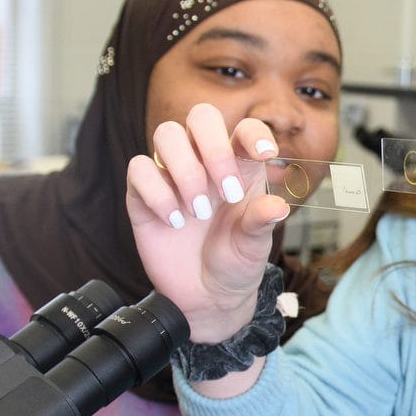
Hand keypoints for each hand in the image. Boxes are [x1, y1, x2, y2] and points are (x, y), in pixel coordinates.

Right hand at [125, 102, 288, 342]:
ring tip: (198, 212)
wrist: (205, 298)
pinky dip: (157, 193)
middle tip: (227, 191)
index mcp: (239, 166)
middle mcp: (204, 162)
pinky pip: (139, 170)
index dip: (254, 133)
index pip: (244, 129)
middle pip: (200, 116)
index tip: (266, 155)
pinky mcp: (143, 194)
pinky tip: (173, 222)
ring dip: (185, 170)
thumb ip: (261, 222)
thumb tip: (276, 206)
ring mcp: (171, 175)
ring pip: (167, 135)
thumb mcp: (254, 247)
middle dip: (214, 148)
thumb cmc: (234, 263)